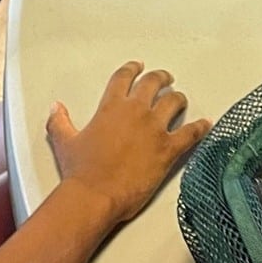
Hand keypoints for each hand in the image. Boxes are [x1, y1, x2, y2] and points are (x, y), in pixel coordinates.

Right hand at [47, 62, 210, 227]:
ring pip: (174, 102)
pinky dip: (200, 127)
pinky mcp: (168, 148)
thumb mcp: (65, 142)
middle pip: (154, 83)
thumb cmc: (80, 172)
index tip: (138, 67)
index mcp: (112, 106)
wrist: (94, 196)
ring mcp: (154, 128)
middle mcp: (136, 111)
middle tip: (165, 78)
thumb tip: (56, 109)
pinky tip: (205, 125)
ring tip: (181, 99)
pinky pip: (191, 133)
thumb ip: (61, 122)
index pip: (124, 77)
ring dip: (179, 99)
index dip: (132, 69)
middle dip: (161, 78)